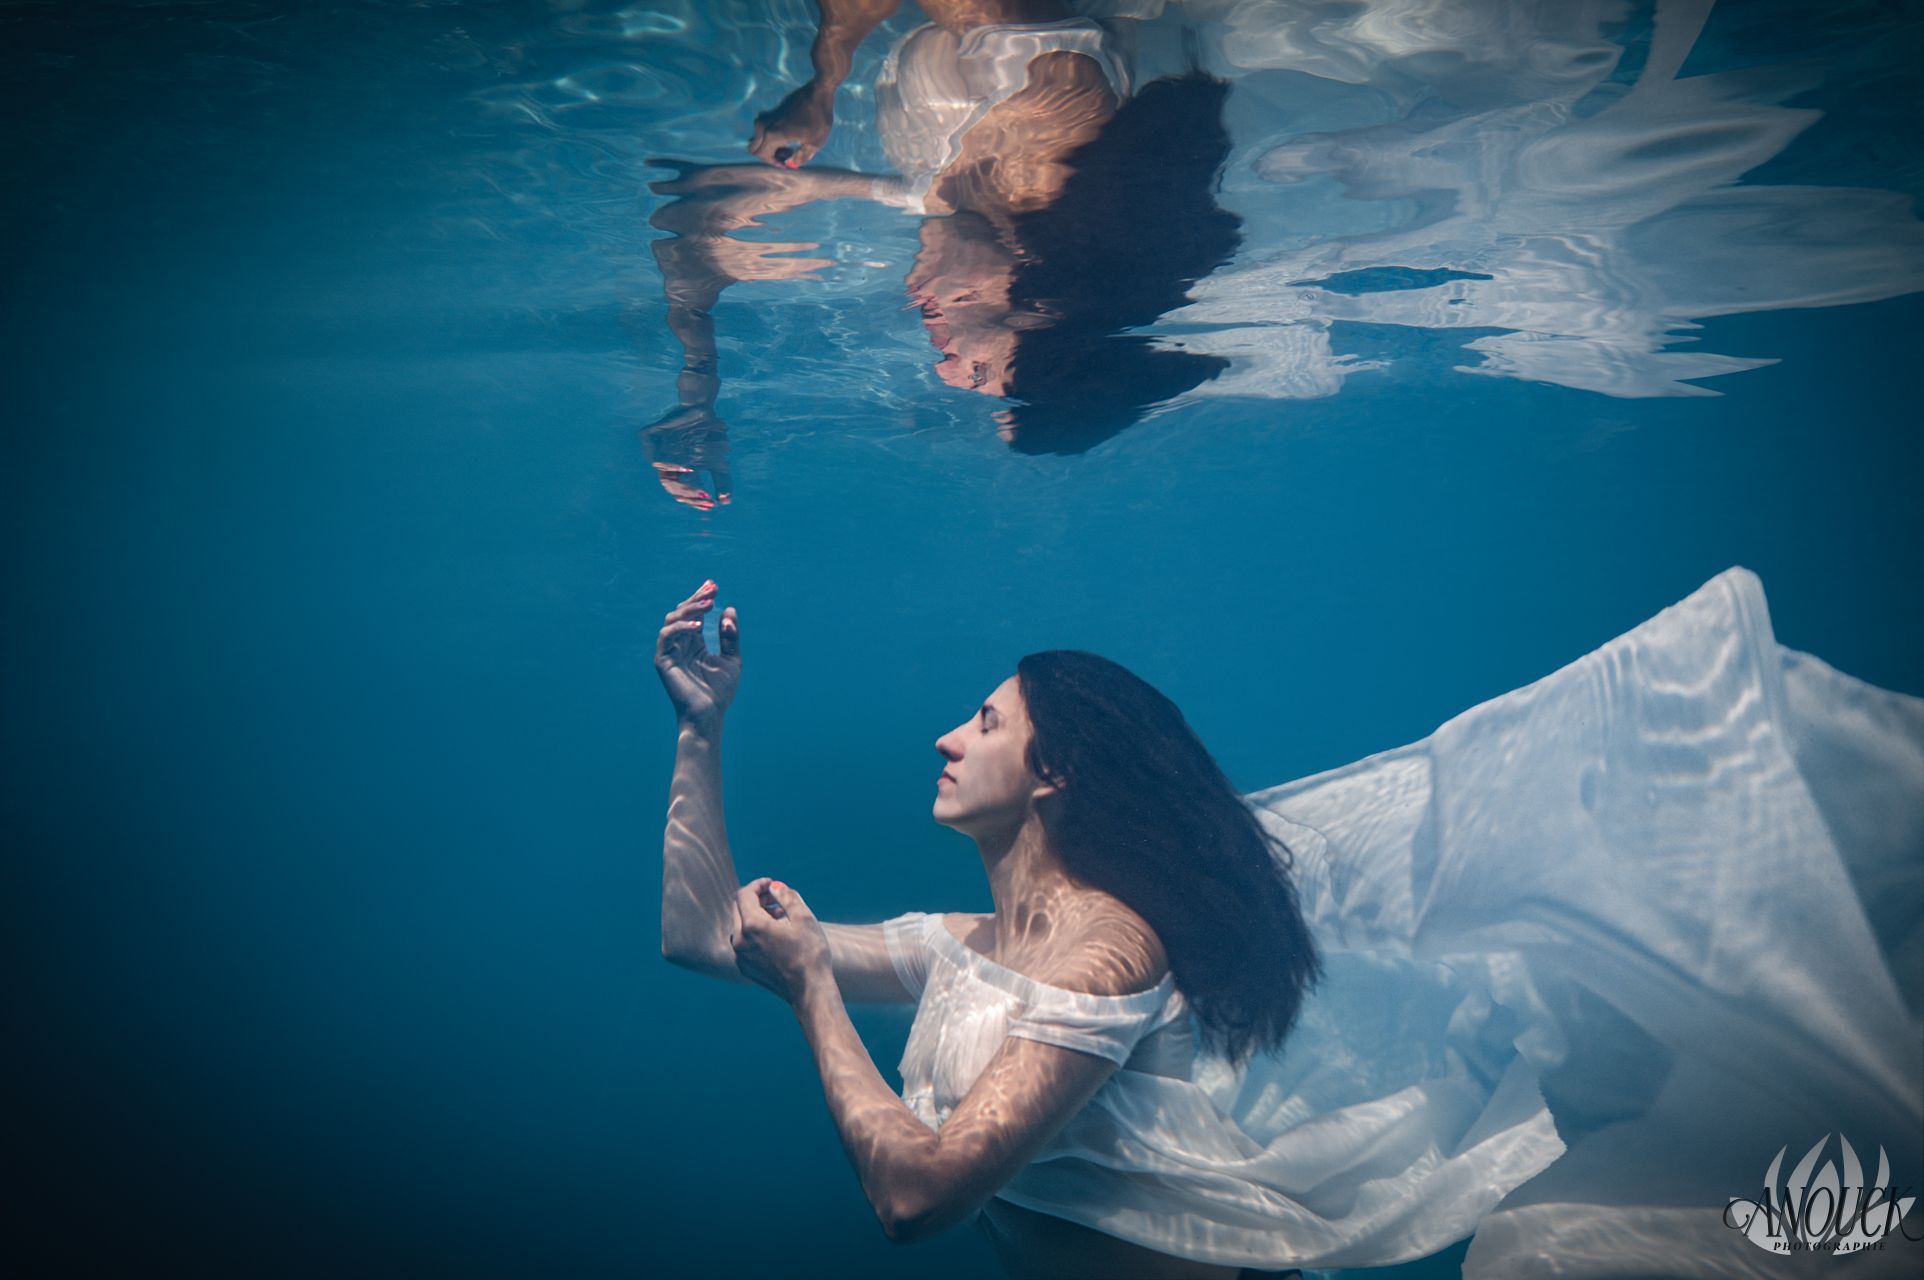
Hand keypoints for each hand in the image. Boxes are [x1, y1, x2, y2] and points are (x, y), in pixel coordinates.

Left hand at [642, 405, 731, 510]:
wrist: (701, 410)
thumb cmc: (709, 436)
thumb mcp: (719, 460)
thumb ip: (721, 480)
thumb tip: (725, 501)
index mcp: (678, 472)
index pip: (682, 493)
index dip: (694, 501)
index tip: (709, 505)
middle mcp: (666, 465)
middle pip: (671, 488)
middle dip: (689, 495)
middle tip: (704, 497)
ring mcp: (656, 452)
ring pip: (663, 476)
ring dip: (680, 484)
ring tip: (699, 487)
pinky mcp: (649, 438)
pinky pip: (653, 457)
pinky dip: (669, 465)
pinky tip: (686, 468)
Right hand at [654, 581, 739, 727]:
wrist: (710, 715)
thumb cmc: (720, 692)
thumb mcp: (732, 659)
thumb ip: (729, 636)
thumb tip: (730, 609)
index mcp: (694, 643)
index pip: (694, 613)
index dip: (701, 598)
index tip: (714, 585)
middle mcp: (679, 644)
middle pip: (681, 612)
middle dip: (696, 599)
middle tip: (712, 589)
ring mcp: (669, 651)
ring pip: (671, 619)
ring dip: (689, 609)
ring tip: (708, 605)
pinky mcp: (662, 661)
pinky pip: (665, 637)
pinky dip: (679, 627)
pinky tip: (698, 626)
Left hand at [732, 877, 830, 1002]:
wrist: (809, 990)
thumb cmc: (810, 953)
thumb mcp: (804, 917)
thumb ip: (786, 896)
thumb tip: (774, 886)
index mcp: (752, 926)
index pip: (744, 895)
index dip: (758, 885)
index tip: (771, 884)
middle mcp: (740, 941)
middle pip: (739, 909)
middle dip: (756, 899)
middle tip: (776, 898)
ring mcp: (741, 957)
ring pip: (741, 926)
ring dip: (756, 916)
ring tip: (780, 917)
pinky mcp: (746, 968)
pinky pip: (744, 943)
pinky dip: (755, 933)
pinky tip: (776, 935)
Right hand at [749, 82, 834, 167]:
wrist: (818, 92)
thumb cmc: (818, 118)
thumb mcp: (814, 143)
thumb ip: (800, 157)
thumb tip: (791, 164)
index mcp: (773, 135)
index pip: (762, 155)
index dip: (774, 163)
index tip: (787, 164)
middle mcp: (765, 126)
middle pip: (754, 148)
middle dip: (768, 156)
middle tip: (786, 156)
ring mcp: (766, 117)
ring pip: (757, 139)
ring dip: (769, 146)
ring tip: (788, 148)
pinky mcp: (770, 112)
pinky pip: (763, 129)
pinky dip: (771, 137)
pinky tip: (788, 137)